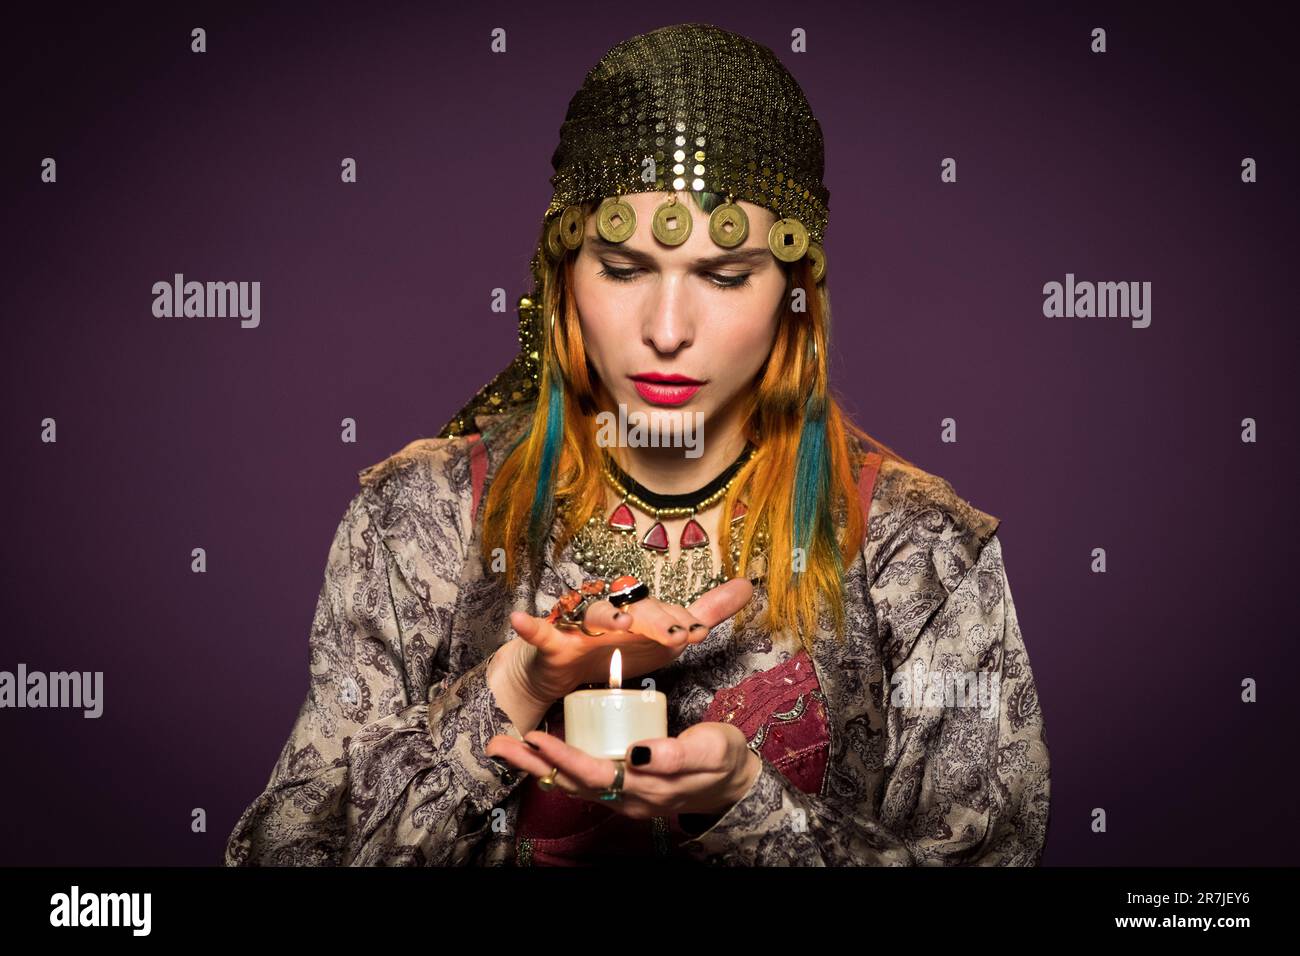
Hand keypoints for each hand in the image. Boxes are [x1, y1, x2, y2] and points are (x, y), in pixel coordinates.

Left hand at [486, 721, 762, 818]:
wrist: (735, 782)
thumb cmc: (723, 758)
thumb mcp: (710, 749)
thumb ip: (677, 754)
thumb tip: (637, 753)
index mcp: (646, 788)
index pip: (594, 773)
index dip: (563, 757)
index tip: (537, 738)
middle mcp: (628, 798)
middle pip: (571, 782)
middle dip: (532, 763)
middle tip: (497, 742)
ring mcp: (624, 797)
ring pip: (572, 784)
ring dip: (536, 766)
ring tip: (506, 746)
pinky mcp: (624, 789)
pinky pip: (583, 782)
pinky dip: (556, 768)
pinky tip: (540, 753)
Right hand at [501, 577, 753, 706]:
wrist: (560, 673)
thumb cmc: (614, 649)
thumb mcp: (665, 637)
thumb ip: (705, 613)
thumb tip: (748, 586)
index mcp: (639, 612)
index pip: (661, 609)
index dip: (678, 619)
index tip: (698, 631)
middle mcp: (610, 612)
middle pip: (632, 607)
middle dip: (653, 619)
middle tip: (675, 634)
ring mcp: (577, 626)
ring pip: (591, 614)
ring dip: (607, 616)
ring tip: (620, 623)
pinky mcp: (549, 643)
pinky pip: (539, 632)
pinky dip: (530, 626)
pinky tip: (522, 619)